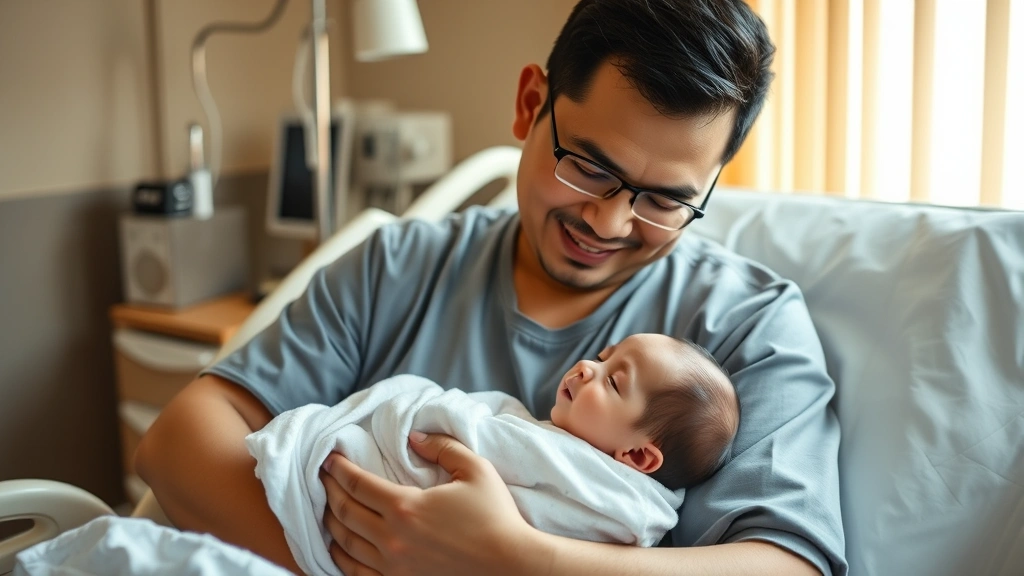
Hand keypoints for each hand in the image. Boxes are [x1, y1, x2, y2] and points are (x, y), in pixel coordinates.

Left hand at [320, 432, 543, 575]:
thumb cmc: (496, 517)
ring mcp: (393, 567)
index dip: (339, 470)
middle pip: (344, 512)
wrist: (511, 566)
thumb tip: (414, 437)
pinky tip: (338, 549)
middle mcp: (392, 538)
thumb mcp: (475, 470)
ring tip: (326, 509)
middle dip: (330, 492)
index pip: (358, 484)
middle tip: (323, 479)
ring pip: (345, 544)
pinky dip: (341, 559)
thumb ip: (442, 447)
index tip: (329, 460)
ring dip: (331, 524)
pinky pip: (357, 574)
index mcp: (406, 506)